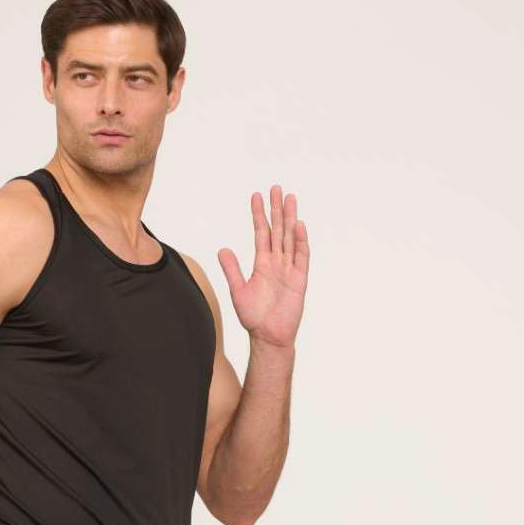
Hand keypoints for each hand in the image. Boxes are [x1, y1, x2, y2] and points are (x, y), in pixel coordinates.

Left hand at [217, 185, 308, 348]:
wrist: (268, 336)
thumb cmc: (254, 317)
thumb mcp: (238, 290)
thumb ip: (232, 269)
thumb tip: (222, 249)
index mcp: (262, 264)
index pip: (261, 233)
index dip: (259, 215)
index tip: (257, 196)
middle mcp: (277, 263)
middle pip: (278, 230)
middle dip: (277, 209)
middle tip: (276, 188)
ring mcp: (289, 269)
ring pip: (290, 238)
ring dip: (290, 218)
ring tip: (290, 199)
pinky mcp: (299, 280)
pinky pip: (301, 257)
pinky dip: (300, 242)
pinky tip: (299, 226)